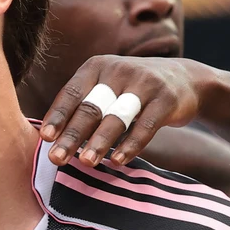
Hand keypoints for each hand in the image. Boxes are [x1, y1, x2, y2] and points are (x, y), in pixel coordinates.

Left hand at [39, 55, 211, 167]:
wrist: (185, 79)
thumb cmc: (133, 90)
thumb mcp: (108, 87)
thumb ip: (84, 105)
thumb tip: (50, 139)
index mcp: (97, 67)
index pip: (72, 93)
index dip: (58, 117)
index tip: (45, 139)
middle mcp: (118, 70)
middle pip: (91, 107)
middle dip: (72, 135)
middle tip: (56, 159)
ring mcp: (144, 82)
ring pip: (117, 116)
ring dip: (100, 142)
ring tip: (86, 163)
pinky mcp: (166, 98)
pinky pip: (146, 125)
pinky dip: (132, 145)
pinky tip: (118, 161)